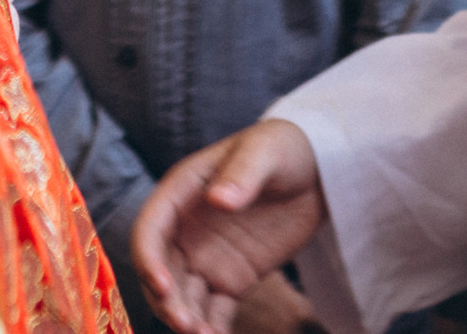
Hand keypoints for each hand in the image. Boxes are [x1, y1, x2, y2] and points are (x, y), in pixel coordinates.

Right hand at [132, 120, 327, 333]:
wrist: (318, 172)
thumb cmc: (284, 149)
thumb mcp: (265, 152)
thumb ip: (242, 174)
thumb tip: (219, 199)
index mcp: (181, 192)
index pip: (150, 228)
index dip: (148, 257)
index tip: (161, 284)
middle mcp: (186, 228)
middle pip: (161, 270)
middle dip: (165, 299)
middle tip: (186, 324)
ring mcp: (206, 256)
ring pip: (182, 295)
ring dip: (185, 317)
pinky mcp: (230, 279)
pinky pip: (213, 308)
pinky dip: (211, 326)